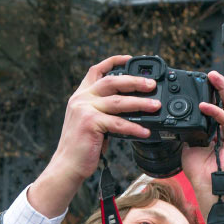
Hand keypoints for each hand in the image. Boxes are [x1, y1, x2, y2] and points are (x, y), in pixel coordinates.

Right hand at [28, 55, 159, 217]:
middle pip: (112, 82)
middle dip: (134, 81)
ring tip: (156, 106)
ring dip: (140, 103)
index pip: (97, 70)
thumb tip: (132, 107)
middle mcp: (81, 98)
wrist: (67, 164)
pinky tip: (146, 132)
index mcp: (81, 95)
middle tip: (152, 84)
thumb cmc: (82, 146)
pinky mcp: (90, 123)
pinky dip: (134, 128)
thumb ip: (105, 111)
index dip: (114, 61)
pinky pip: (118, 124)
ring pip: (118, 102)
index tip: (130, 58)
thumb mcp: (91, 121)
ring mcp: (84, 110)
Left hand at [179, 71, 223, 223]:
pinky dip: (216, 111)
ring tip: (213, 77)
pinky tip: (205, 106)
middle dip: (220, 85)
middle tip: (210, 74)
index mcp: (219, 130)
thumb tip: (179, 122)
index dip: (212, 93)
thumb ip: (188, 132)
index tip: (202, 83)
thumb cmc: (201, 173)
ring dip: (223, 89)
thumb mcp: (189, 147)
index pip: (218, 106)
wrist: (210, 188)